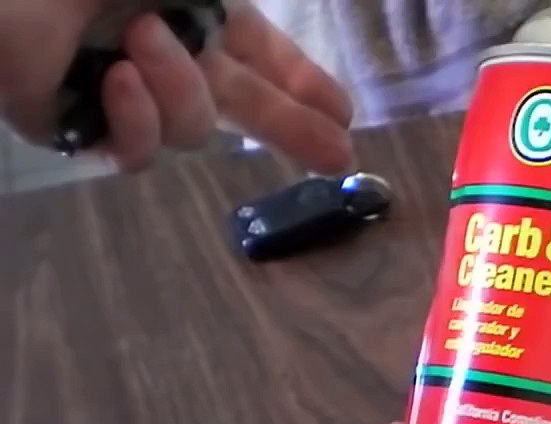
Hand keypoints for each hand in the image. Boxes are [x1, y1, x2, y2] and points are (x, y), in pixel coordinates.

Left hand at [0, 0, 354, 172]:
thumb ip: (237, 4)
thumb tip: (255, 22)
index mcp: (195, 13)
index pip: (264, 56)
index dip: (306, 86)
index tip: (345, 115)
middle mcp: (170, 57)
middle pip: (248, 107)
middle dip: (296, 131)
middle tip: (339, 159)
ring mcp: (128, 98)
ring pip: (192, 131)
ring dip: (176, 87)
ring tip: (139, 39)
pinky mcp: (84, 132)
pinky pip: (139, 153)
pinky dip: (136, 118)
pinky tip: (117, 79)